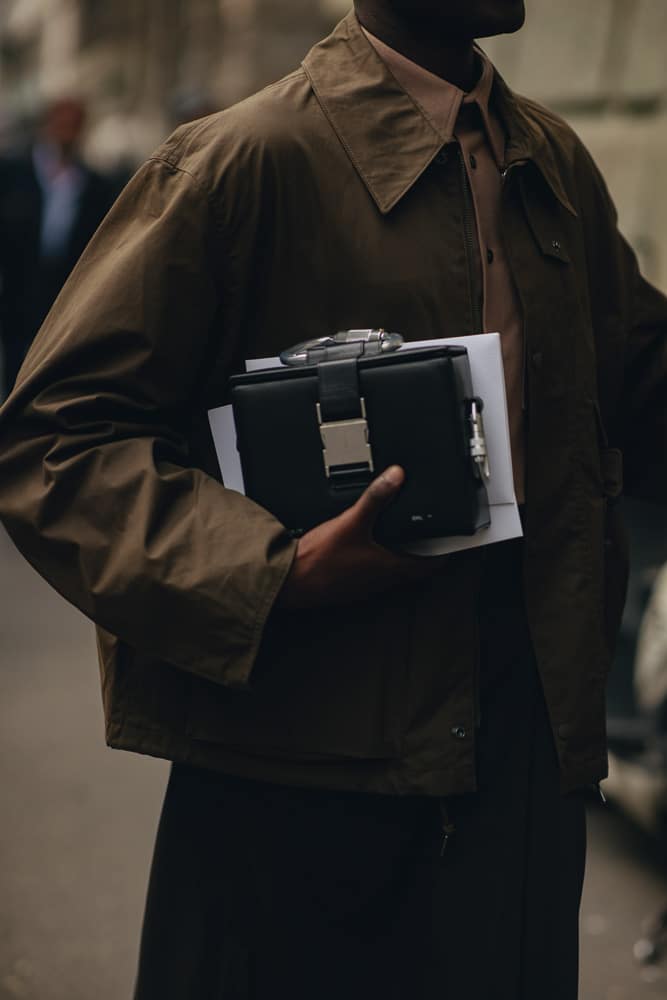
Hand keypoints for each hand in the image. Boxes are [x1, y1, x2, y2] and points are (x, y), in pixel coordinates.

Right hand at [277, 465, 443, 608]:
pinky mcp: (346, 587)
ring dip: (396, 559)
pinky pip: (369, 576)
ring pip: (389, 574)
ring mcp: (363, 587)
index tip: (449, 548)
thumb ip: (376, 497)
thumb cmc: (319, 560)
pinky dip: (374, 564)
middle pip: (410, 570)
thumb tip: (395, 477)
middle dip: (419, 555)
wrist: (290, 581)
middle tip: (426, 541)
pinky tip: (362, 551)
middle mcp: (379, 581)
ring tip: (397, 541)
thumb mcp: (351, 521)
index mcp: (388, 567)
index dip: (441, 556)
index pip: (427, 565)